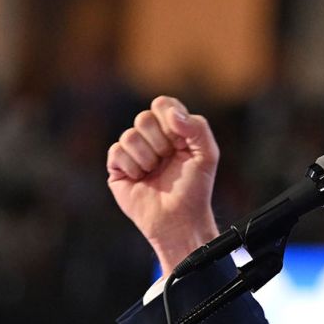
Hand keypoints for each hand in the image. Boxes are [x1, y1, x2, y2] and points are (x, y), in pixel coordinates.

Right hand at [106, 96, 220, 271]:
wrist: (179, 219)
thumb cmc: (195, 189)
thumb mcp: (207, 154)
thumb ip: (197, 127)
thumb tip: (171, 113)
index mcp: (172, 130)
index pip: (163, 104)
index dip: (170, 119)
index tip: (180, 141)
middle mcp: (151, 137)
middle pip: (143, 118)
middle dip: (160, 142)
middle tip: (168, 160)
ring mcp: (133, 152)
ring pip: (129, 136)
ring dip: (147, 158)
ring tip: (155, 172)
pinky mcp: (117, 167)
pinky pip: (117, 152)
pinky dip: (133, 167)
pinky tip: (141, 179)